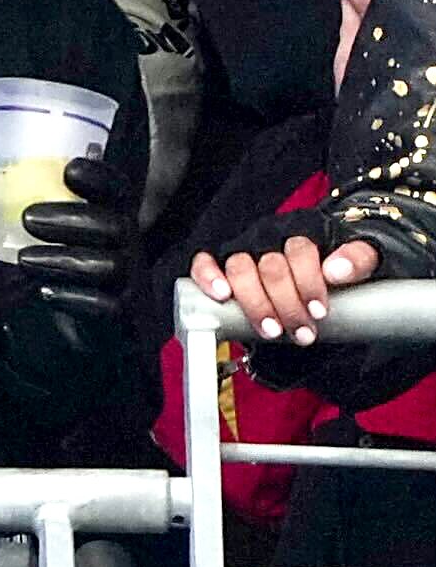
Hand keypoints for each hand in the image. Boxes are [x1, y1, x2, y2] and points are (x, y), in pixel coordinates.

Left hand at [0, 157, 135, 421]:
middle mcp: (123, 246)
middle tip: (28, 218)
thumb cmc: (36, 274)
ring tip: (24, 260)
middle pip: (114, 224)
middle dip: (72, 218)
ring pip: (109, 264)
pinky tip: (47, 294)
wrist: (50, 339)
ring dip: (65, 259)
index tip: (70, 170)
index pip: (114, 190)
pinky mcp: (122, 317)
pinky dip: (78, 298)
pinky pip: (110, 306)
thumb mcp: (10, 237)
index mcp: (103, 219)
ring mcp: (126, 282)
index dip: (99, 177)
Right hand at [191, 236, 379, 347]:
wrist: (319, 273)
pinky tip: (221, 294)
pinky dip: (208, 276)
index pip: (300, 251)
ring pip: (240, 268)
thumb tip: (336, 271)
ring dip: (255, 303)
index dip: (308, 283)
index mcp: (303, 233)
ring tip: (271, 330)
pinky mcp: (220, 262)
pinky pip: (204, 261)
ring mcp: (243, 250)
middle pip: (270, 267)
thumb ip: (358, 259)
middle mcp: (270, 238)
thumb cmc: (336, 268)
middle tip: (302, 333)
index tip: (319, 311)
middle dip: (286, 305)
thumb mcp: (362, 259)